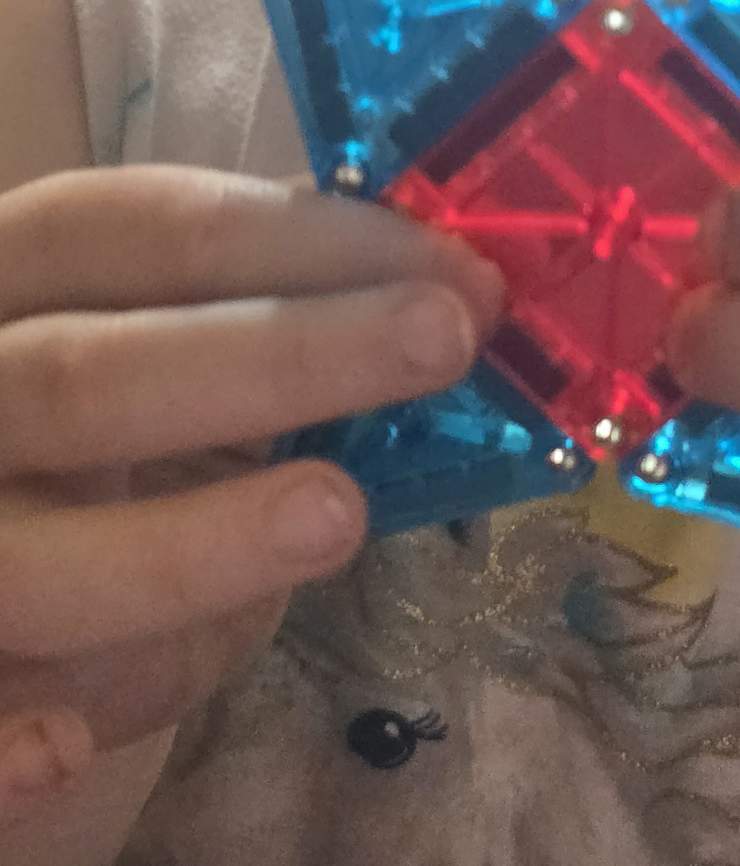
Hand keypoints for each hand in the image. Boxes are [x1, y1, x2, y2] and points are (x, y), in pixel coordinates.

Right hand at [0, 165, 502, 824]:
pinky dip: (2, 747)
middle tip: (443, 341)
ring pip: (31, 562)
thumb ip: (267, 298)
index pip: (137, 230)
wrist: (9, 567)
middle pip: (88, 375)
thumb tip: (447, 274)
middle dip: (279, 357)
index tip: (450, 266)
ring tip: (338, 517)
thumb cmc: (103, 426)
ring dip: (185, 546)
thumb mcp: (161, 331)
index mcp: (16, 276)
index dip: (298, 239)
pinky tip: (61, 753)